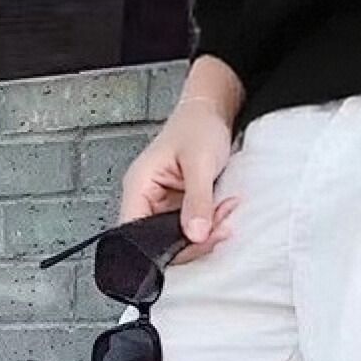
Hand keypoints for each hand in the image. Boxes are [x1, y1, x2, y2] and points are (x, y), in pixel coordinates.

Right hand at [118, 70, 241, 264]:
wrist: (212, 113)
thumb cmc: (198, 127)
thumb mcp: (199, 163)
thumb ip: (197, 200)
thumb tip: (195, 235)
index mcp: (139, 186)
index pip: (134, 232)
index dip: (160, 248)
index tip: (194, 244)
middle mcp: (147, 199)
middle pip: (159, 241)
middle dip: (194, 240)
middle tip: (221, 226)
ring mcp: (164, 205)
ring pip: (180, 237)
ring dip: (207, 232)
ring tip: (226, 211)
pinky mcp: (181, 208)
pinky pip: (194, 228)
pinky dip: (212, 225)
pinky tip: (226, 210)